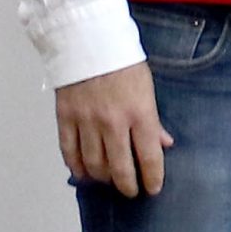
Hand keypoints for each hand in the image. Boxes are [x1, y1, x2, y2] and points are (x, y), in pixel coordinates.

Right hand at [56, 62, 172, 197]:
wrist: (88, 39)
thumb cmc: (122, 61)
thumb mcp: (147, 88)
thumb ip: (154, 121)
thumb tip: (164, 144)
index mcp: (140, 113)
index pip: (149, 158)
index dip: (152, 179)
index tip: (153, 189)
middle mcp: (114, 122)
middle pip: (120, 168)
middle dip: (127, 186)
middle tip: (131, 191)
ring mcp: (87, 121)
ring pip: (94, 164)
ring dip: (103, 178)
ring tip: (109, 180)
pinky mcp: (66, 117)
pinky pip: (69, 151)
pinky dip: (76, 167)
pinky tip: (83, 173)